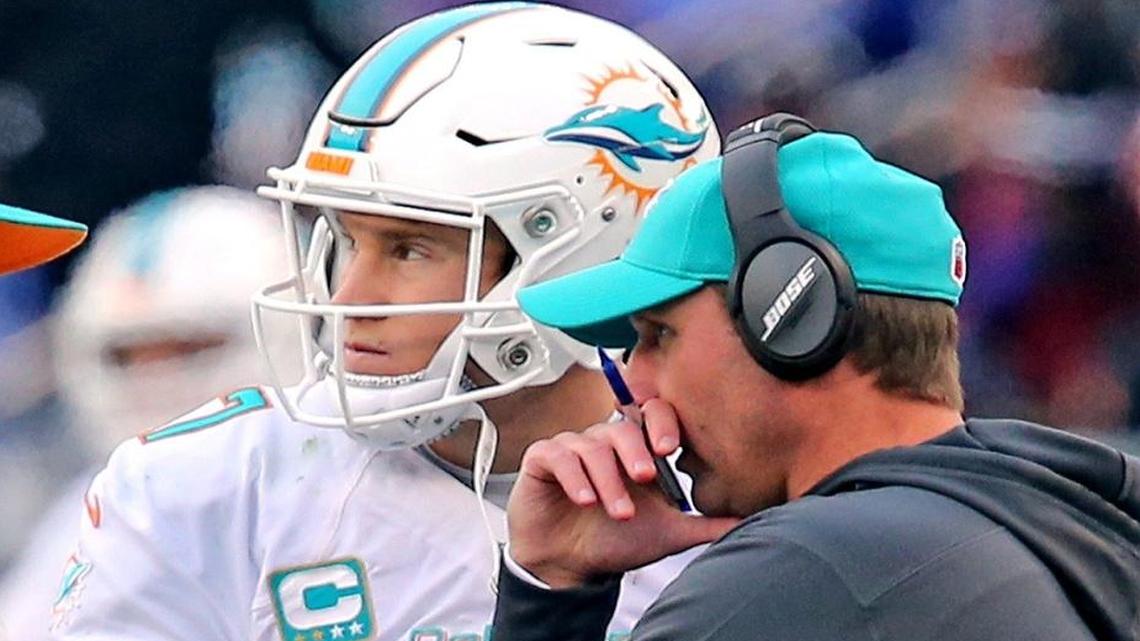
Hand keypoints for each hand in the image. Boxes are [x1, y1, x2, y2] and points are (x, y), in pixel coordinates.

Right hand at [506, 399, 740, 587]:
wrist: (569, 567)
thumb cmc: (615, 543)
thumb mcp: (669, 533)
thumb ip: (707, 524)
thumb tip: (750, 521)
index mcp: (635, 451)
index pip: (651, 416)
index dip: (661, 424)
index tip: (670, 449)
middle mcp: (604, 443)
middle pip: (621, 426)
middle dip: (635, 452)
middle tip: (646, 478)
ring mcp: (572, 448)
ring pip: (592, 446)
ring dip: (608, 480)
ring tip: (619, 512)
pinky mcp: (542, 459)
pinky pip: (558, 454)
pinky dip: (573, 476)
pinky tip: (584, 500)